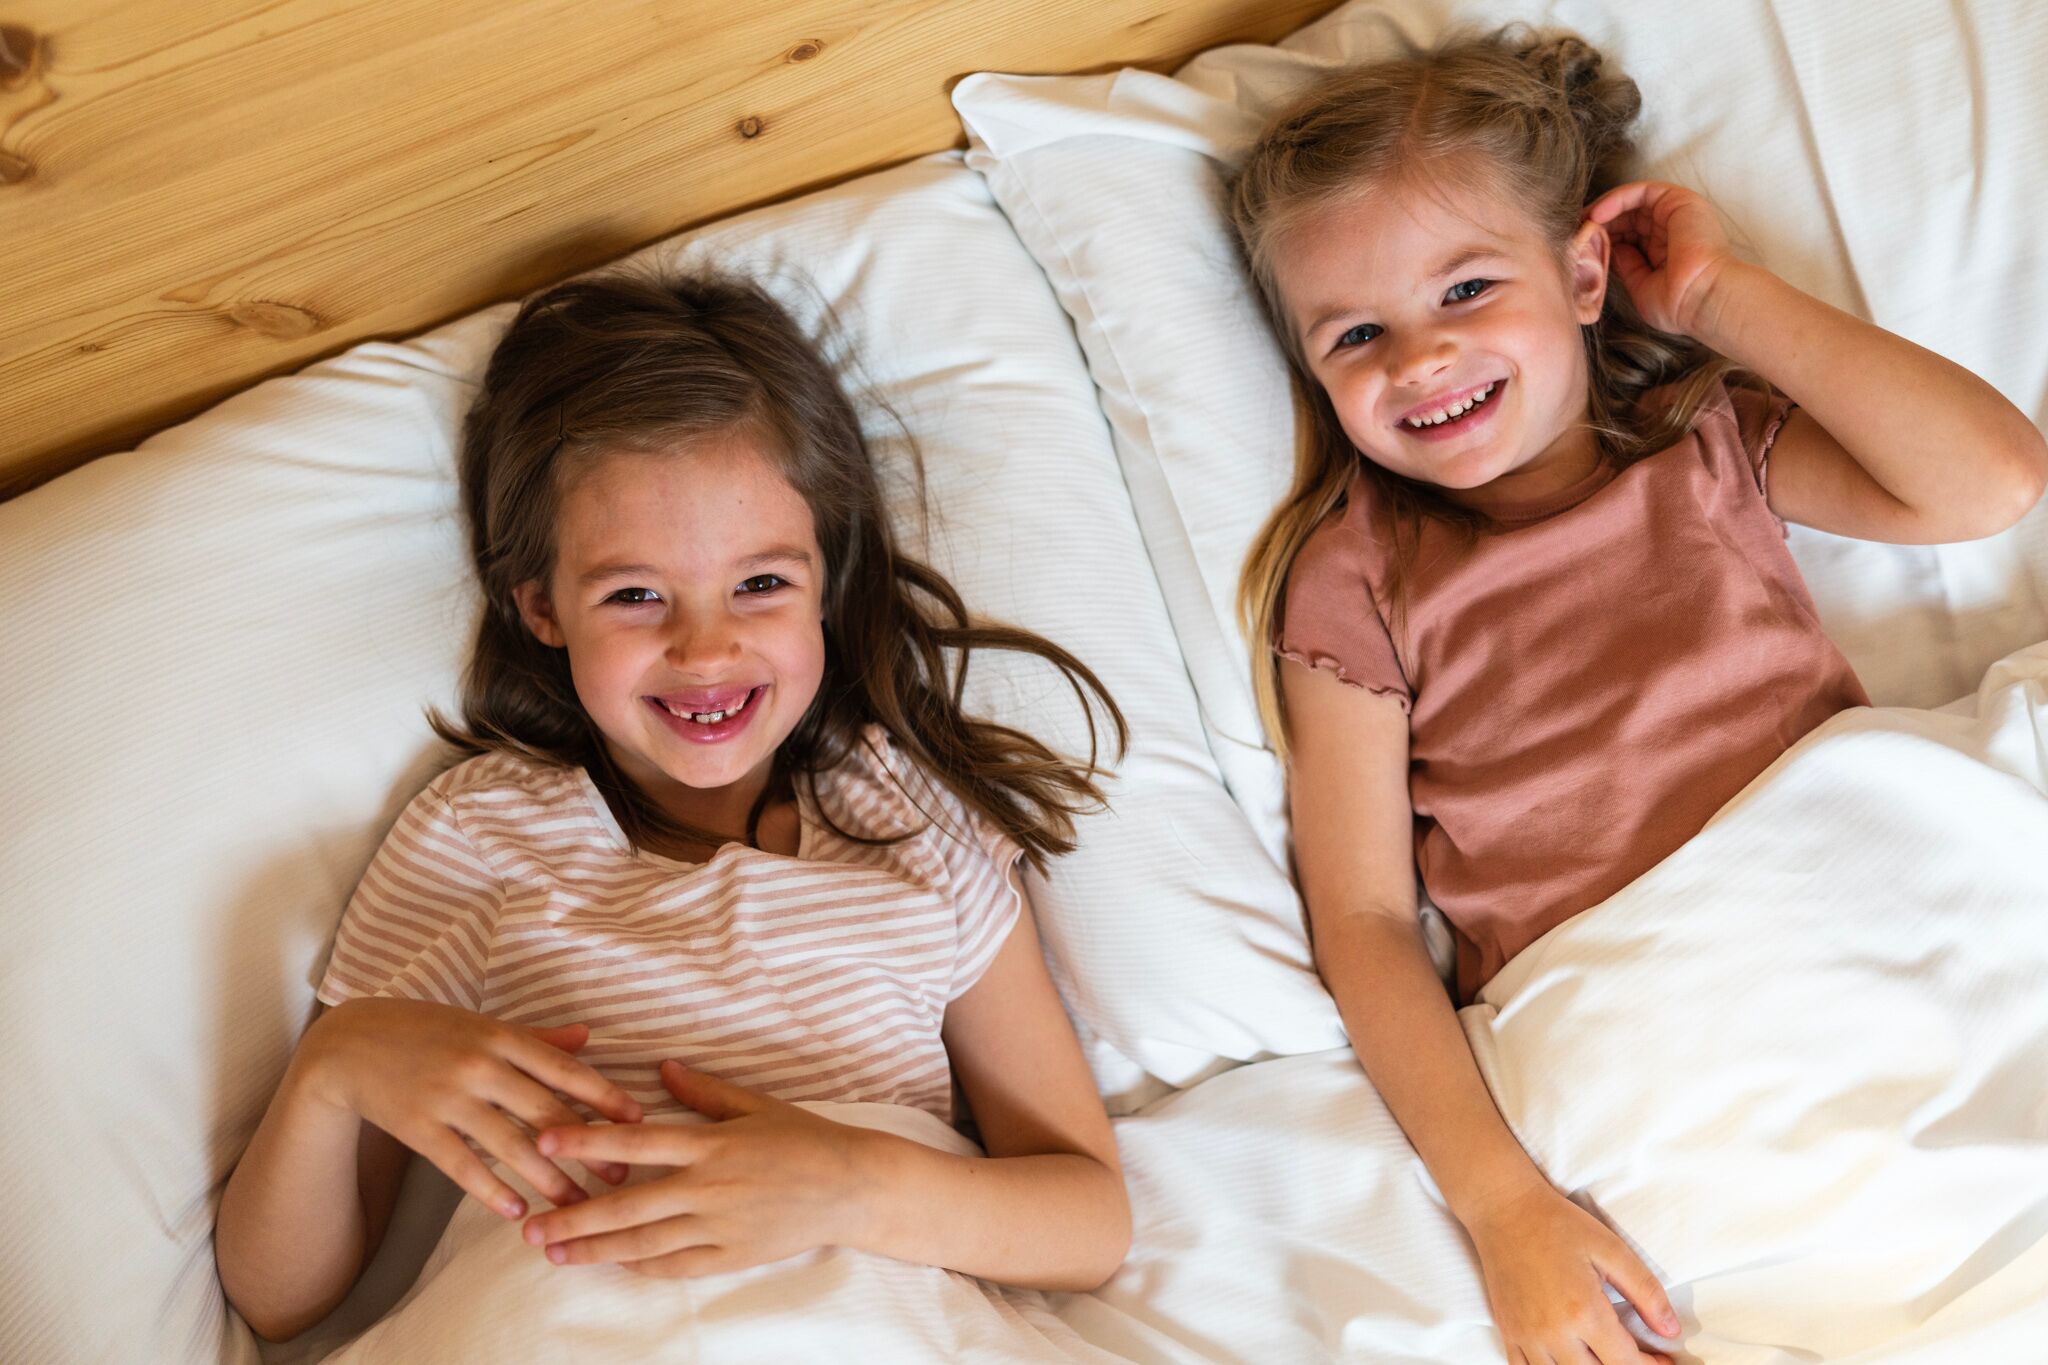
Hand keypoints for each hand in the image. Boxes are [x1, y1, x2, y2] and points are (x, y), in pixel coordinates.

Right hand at [298, 997, 641, 1217]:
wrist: (349, 1044)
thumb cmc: (426, 1031)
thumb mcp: (482, 1024)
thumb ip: (536, 1036)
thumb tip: (588, 1036)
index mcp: (500, 1036)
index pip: (564, 1068)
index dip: (603, 1096)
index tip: (636, 1121)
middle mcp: (479, 1064)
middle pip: (544, 1110)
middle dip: (585, 1147)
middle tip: (618, 1176)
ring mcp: (447, 1096)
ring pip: (508, 1144)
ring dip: (546, 1179)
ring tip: (575, 1206)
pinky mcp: (417, 1126)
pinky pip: (461, 1165)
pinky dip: (490, 1190)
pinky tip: (515, 1213)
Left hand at [519, 1059, 870, 1277]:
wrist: (852, 1185)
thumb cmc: (803, 1138)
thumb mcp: (755, 1104)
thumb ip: (703, 1091)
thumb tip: (662, 1067)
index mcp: (710, 1143)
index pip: (635, 1143)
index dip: (586, 1142)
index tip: (544, 1141)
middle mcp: (708, 1187)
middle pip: (626, 1205)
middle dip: (573, 1215)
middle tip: (530, 1225)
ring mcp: (718, 1225)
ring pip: (643, 1242)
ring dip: (594, 1248)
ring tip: (554, 1252)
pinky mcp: (731, 1255)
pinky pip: (675, 1265)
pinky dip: (640, 1266)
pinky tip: (611, 1264)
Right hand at [1465, 1182, 1680, 1364]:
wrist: (1503, 1208)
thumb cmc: (1558, 1224)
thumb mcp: (1611, 1249)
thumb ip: (1645, 1291)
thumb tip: (1671, 1330)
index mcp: (1583, 1311)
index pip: (1625, 1362)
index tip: (1662, 1359)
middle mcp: (1553, 1332)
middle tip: (1637, 1357)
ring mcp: (1526, 1336)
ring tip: (1602, 1357)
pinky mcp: (1508, 1332)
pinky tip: (1567, 1360)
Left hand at [1585, 180, 1736, 337]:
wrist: (1701, 299)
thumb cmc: (1677, 304)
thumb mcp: (1640, 286)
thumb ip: (1625, 266)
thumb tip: (1608, 252)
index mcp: (1664, 249)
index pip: (1627, 235)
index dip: (1602, 238)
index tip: (1578, 247)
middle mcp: (1670, 228)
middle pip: (1626, 216)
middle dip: (1598, 223)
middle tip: (1573, 232)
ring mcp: (1676, 213)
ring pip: (1631, 202)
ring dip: (1603, 211)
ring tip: (1582, 224)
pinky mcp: (1679, 200)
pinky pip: (1641, 191)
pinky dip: (1616, 199)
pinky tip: (1597, 215)